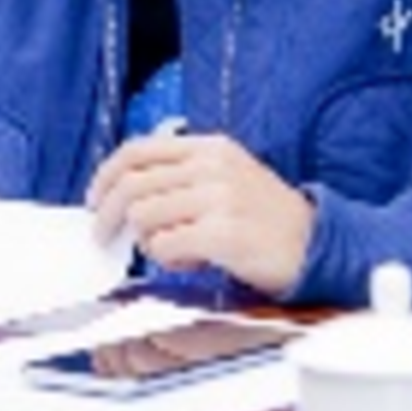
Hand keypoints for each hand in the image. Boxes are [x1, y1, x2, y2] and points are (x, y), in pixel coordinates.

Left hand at [86, 129, 313, 296]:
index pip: (137, 150)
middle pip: (132, 184)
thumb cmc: (265, 218)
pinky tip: (188, 262)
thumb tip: (124, 195)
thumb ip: (181, 177)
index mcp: (210, 148)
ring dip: (145, 240)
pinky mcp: (224, 233)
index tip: (95, 201)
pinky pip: (166, 245)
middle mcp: (213, 167)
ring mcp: (219, 198)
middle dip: (107, 214)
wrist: (316, 245)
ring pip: (143, 215)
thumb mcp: (227, 178)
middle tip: (104, 236)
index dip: (106, 177)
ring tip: (168, 251)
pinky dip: (166, 258)